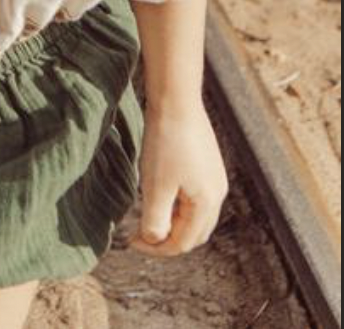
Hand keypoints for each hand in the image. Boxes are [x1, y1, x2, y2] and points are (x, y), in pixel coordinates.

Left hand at [128, 98, 227, 254]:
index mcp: (207, 203)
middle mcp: (217, 194)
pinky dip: (181, 207)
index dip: (156, 248)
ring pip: (197, 216)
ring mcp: (215, 178)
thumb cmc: (166, 142)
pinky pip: (197, 198)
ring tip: (152, 220)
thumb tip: (154, 240)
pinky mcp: (209, 164)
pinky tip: (163, 197)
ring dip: (176, 225)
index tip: (132, 242)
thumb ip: (155, 219)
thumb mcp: (155, 185)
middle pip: (195, 234)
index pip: (183, 242)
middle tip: (143, 237)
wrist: (177, 100)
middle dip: (169, 241)